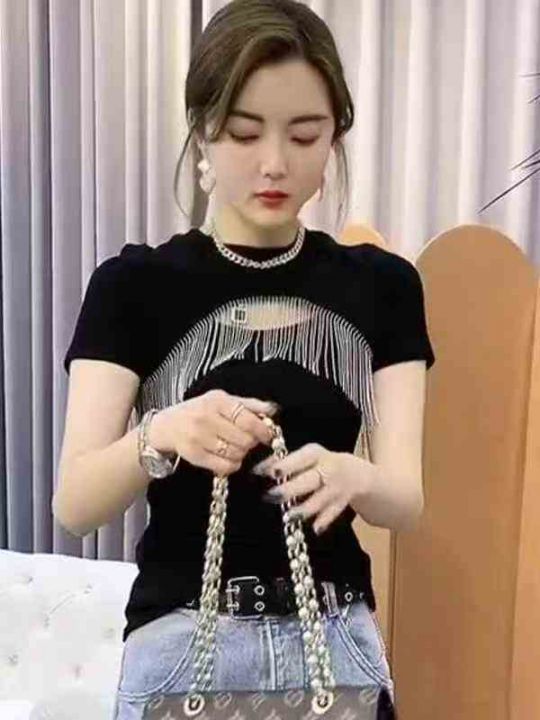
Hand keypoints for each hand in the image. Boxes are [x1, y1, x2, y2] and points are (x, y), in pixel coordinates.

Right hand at [151, 390, 278, 478]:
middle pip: (245, 440)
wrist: (168, 425)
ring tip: (235, 446)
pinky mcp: (194, 456)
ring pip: (236, 454)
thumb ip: (249, 405)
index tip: (268, 435)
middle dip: (251, 442)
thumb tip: (274, 410)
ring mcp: (199, 438)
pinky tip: (228, 457)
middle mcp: (206, 418)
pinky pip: (225, 467)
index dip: (263, 430)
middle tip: (247, 440)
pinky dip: (232, 464)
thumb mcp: (222, 400)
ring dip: (242, 453)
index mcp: (217, 402)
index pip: (248, 419)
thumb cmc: (200, 411)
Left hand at [252, 443, 373, 533]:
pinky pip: (332, 513)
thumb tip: (257, 470)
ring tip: (288, 517)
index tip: (266, 473)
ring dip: (303, 509)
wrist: (356, 474)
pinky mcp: (341, 503)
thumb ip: (284, 462)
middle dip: (289, 489)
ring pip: (319, 500)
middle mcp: (327, 469)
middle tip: (270, 496)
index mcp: (315, 453)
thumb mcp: (306, 457)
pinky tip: (314, 529)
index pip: (298, 459)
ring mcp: (336, 488)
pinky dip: (323, 521)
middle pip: (308, 480)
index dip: (283, 466)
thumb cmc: (320, 464)